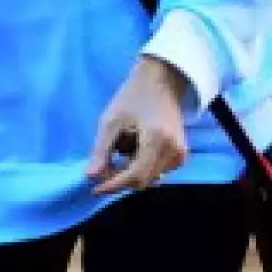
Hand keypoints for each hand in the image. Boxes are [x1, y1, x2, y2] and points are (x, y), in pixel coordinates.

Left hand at [87, 58, 189, 197]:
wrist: (161, 82)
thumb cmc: (133, 97)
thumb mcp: (111, 121)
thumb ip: (101, 151)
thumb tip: (90, 177)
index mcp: (158, 139)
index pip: (135, 175)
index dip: (114, 185)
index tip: (94, 188)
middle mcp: (174, 151)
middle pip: (142, 180)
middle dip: (119, 178)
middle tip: (103, 164)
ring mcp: (180, 154)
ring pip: (148, 178)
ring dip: (129, 172)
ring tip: (120, 148)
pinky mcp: (181, 156)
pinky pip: (156, 171)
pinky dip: (140, 166)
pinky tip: (133, 149)